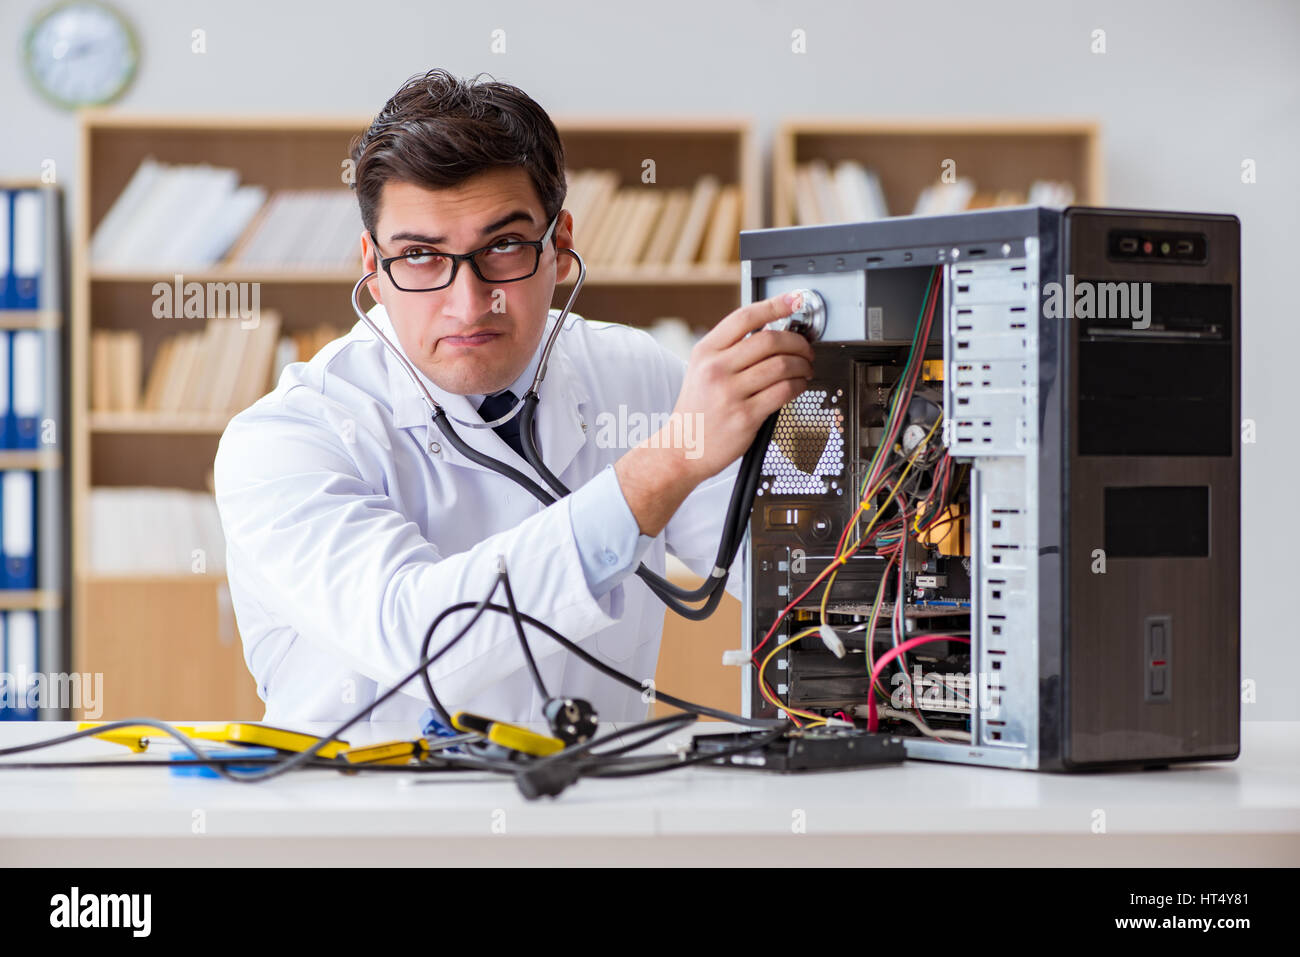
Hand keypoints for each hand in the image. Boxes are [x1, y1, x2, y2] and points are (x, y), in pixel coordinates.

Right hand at [667, 291, 814, 483]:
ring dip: (802, 365)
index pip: (745, 317)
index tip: (795, 300)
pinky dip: (798, 385)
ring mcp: (730, 393)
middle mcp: (716, 369)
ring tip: (805, 369)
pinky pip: (783, 391)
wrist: (683, 448)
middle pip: (770, 340)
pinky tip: (798, 386)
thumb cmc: (697, 409)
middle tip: (806, 348)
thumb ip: (730, 350)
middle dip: (797, 342)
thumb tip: (772, 332)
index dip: (775, 305)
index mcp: (706, 352)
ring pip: (781, 365)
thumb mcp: (701, 370)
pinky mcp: (745, 416)